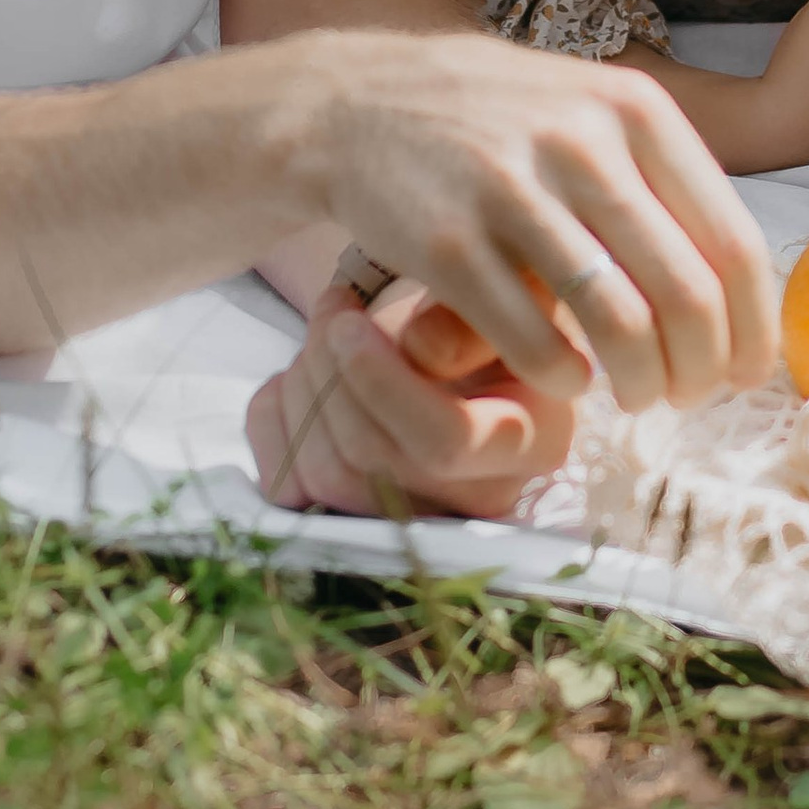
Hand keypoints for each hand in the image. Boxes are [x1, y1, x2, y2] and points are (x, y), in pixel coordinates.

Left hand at [248, 284, 572, 519]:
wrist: (464, 332)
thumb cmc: (494, 306)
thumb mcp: (506, 291)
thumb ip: (474, 320)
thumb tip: (422, 352)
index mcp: (533, 440)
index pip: (447, 441)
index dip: (381, 383)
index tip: (347, 321)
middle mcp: (479, 499)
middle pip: (372, 459)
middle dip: (332, 375)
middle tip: (333, 311)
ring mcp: (416, 516)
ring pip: (327, 476)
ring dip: (305, 390)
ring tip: (324, 332)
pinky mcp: (354, 517)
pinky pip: (287, 487)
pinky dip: (275, 419)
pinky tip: (300, 373)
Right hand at [307, 27, 774, 415]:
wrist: (362, 100)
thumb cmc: (500, 120)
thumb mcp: (591, 112)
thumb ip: (661, 181)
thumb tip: (743, 289)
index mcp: (635, 110)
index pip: (730, 240)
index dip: (753, 325)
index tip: (749, 371)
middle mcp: (582, 142)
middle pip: (685, 293)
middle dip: (702, 369)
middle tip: (690, 396)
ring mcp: (512, 190)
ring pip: (618, 325)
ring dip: (641, 383)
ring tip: (637, 395)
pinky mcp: (448, 241)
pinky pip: (533, 341)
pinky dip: (564, 379)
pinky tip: (569, 380)